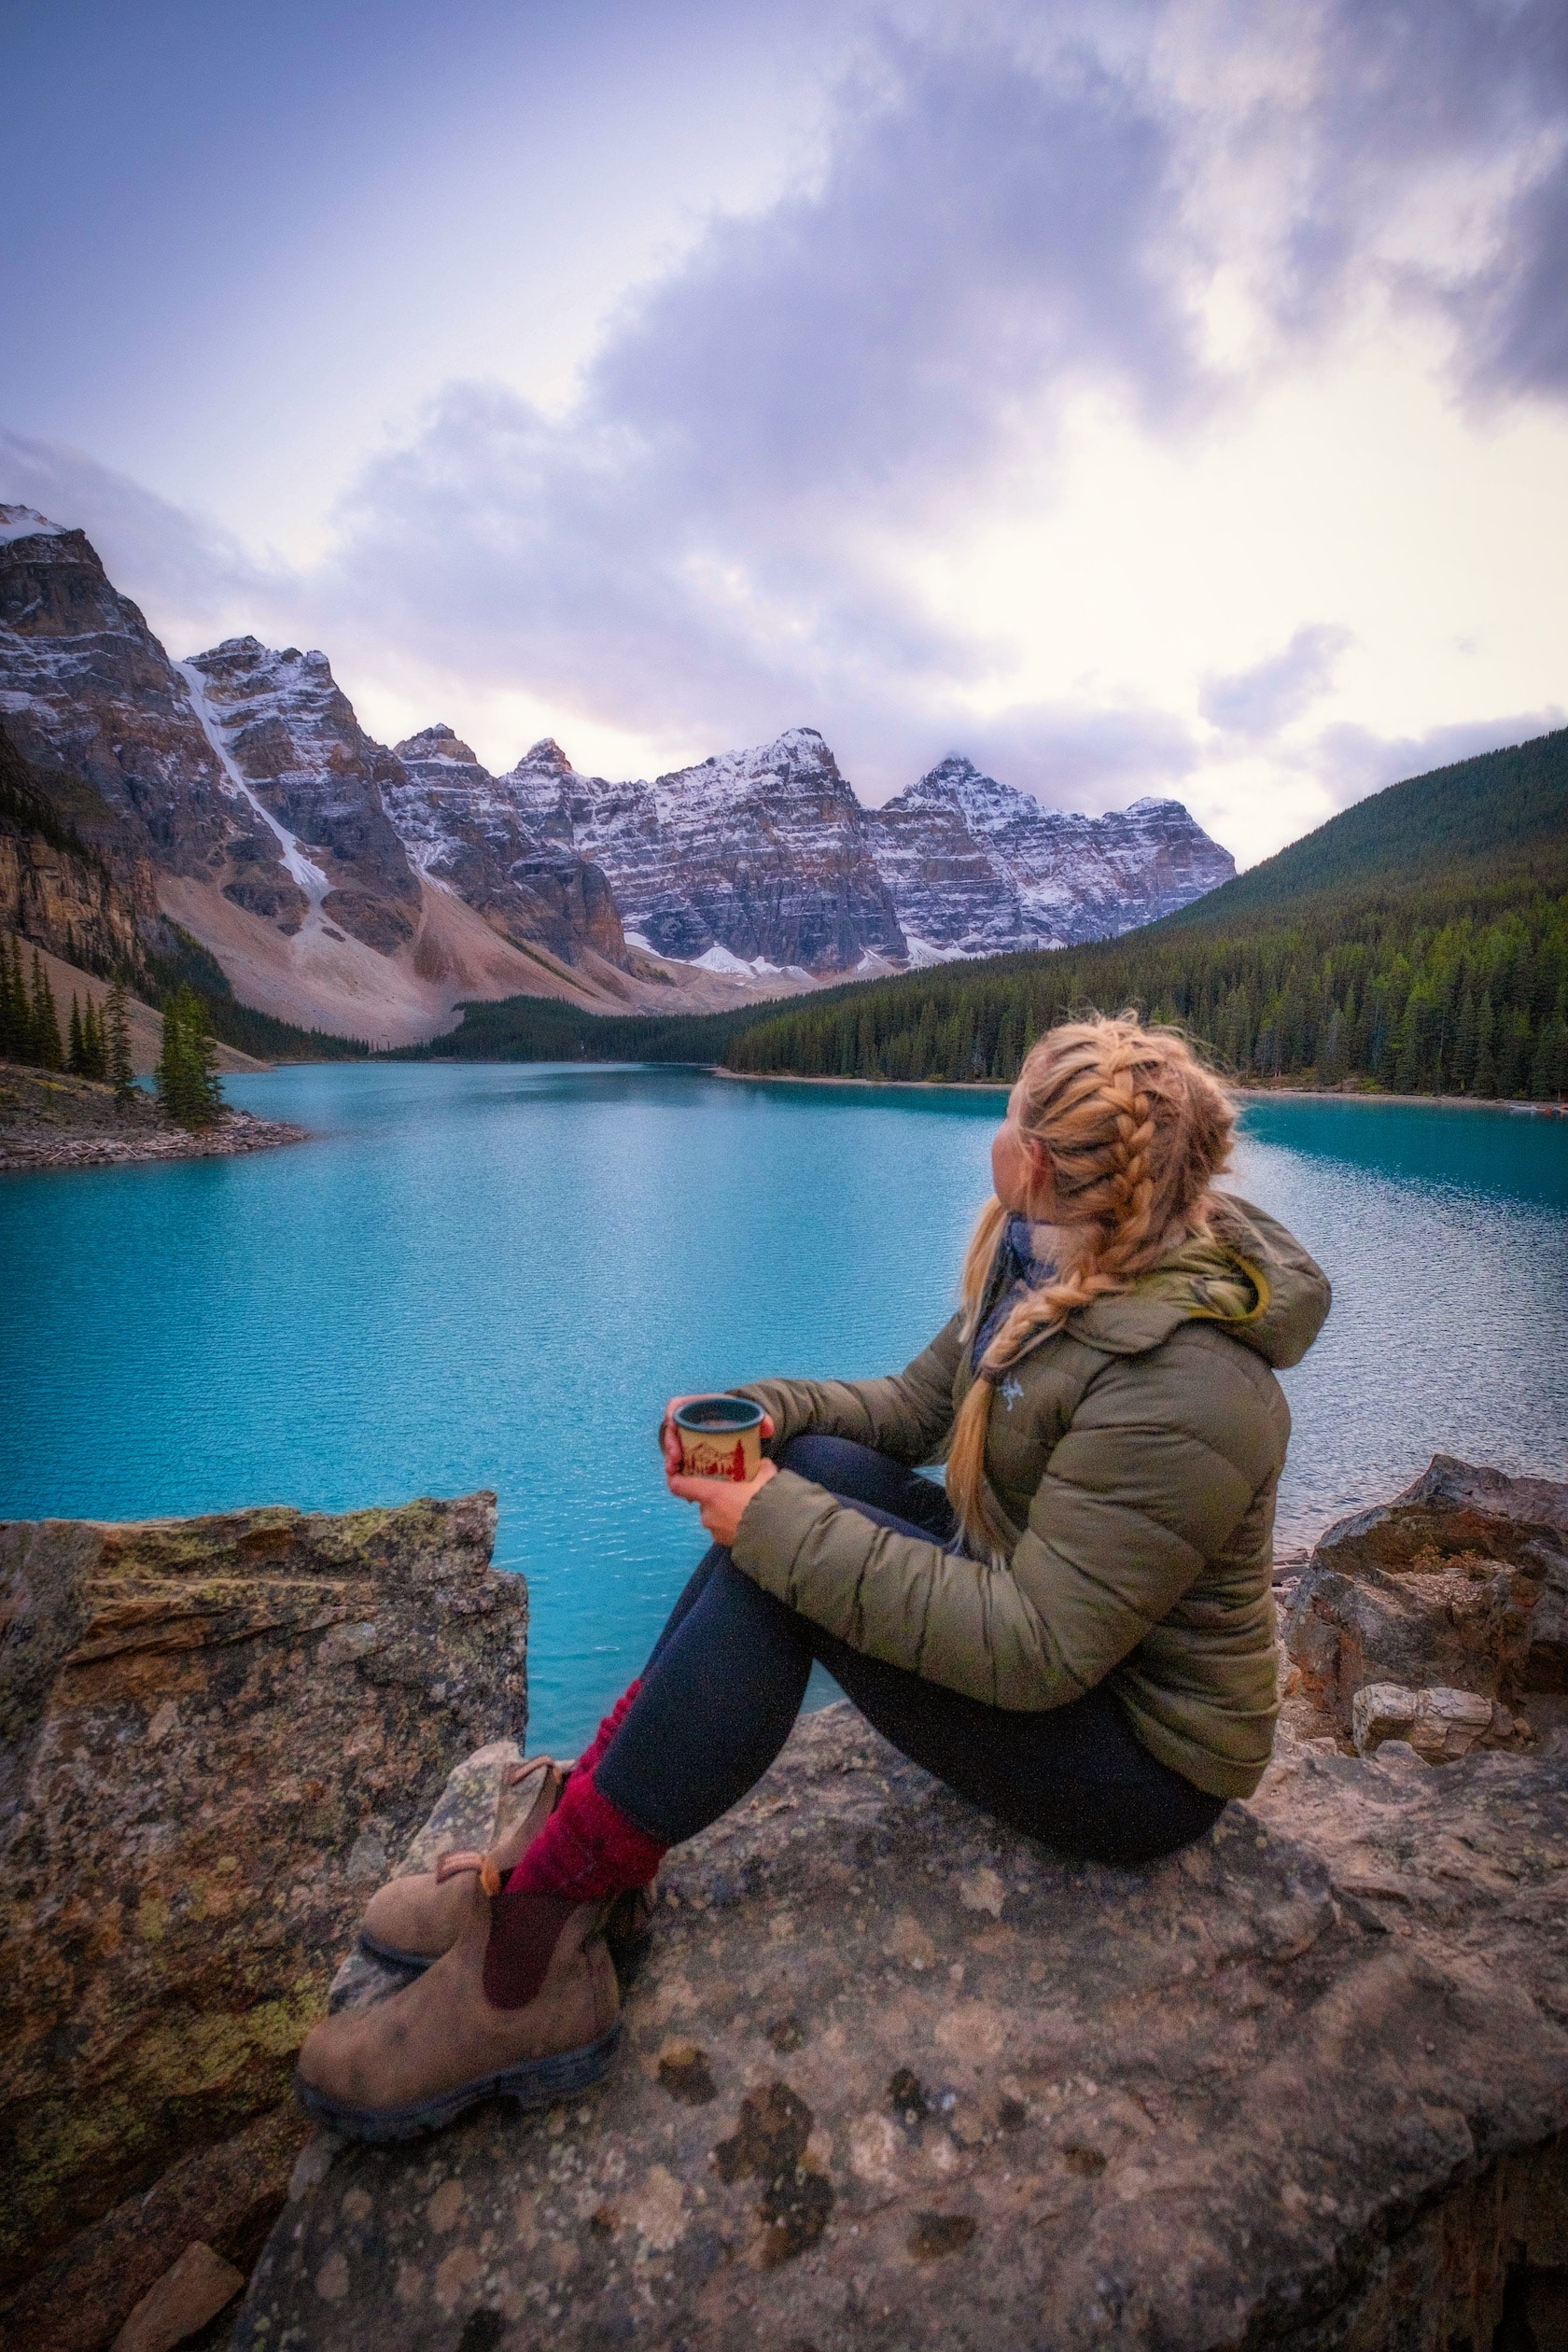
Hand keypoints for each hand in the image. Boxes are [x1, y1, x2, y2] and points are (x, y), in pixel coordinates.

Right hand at [660, 1394, 774, 1478]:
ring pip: (672, 1449)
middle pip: (671, 1431)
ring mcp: (686, 1439)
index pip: (676, 1406)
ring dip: (670, 1461)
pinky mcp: (688, 1454)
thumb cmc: (740, 1419)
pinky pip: (679, 1463)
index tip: (672, 1426)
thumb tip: (768, 1429)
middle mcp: (688, 1422)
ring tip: (673, 1472)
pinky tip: (680, 1484)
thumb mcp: (749, 1415)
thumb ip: (761, 1419)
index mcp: (699, 1407)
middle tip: (675, 1459)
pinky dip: (678, 1473)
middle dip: (669, 1445)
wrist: (740, 1429)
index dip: (671, 1414)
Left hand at [667, 1460, 778, 1545]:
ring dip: (724, 1511)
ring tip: (745, 1507)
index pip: (679, 1486)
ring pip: (714, 1516)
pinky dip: (732, 1525)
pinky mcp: (725, 1545)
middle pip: (703, 1500)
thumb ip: (761, 1467)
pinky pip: (723, 1530)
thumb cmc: (767, 1503)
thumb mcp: (767, 1478)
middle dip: (716, 1495)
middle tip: (733, 1489)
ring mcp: (715, 1532)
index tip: (678, 1473)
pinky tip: (749, 1522)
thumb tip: (762, 1463)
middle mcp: (708, 1514)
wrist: (780, 1537)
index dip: (676, 1478)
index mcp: (711, 1495)